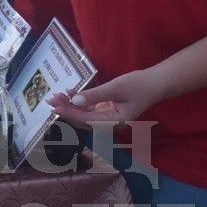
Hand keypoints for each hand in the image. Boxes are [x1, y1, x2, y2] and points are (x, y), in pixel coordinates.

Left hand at [48, 68, 165, 127]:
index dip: (69, 113)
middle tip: (50, 99)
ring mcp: (108, 116)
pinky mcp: (107, 109)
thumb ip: (95, 95)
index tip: (55, 107)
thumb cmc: (139, 85)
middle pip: (82, 119)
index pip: (86, 120)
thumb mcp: (116, 88)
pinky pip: (89, 107)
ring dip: (71, 104)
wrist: (156, 83)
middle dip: (66, 109)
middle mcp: (109, 123)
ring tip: (57, 95)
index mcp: (113, 122)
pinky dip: (79, 100)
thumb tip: (75, 100)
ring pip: (84, 113)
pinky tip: (70, 92)